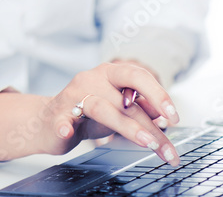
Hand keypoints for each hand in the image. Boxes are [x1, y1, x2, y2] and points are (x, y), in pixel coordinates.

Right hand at [43, 62, 179, 162]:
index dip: (158, 94)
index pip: (136, 75)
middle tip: (165, 148)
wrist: (48, 121)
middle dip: (150, 125)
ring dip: (127, 127)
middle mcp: (90, 80)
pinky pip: (61, 120)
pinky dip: (65, 127)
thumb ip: (140, 108)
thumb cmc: (88, 114)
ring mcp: (72, 97)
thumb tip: (163, 114)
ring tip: (147, 144)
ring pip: (101, 109)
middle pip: (123, 98)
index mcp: (108, 74)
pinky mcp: (57, 116)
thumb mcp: (117, 108)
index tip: (174, 117)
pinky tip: (68, 133)